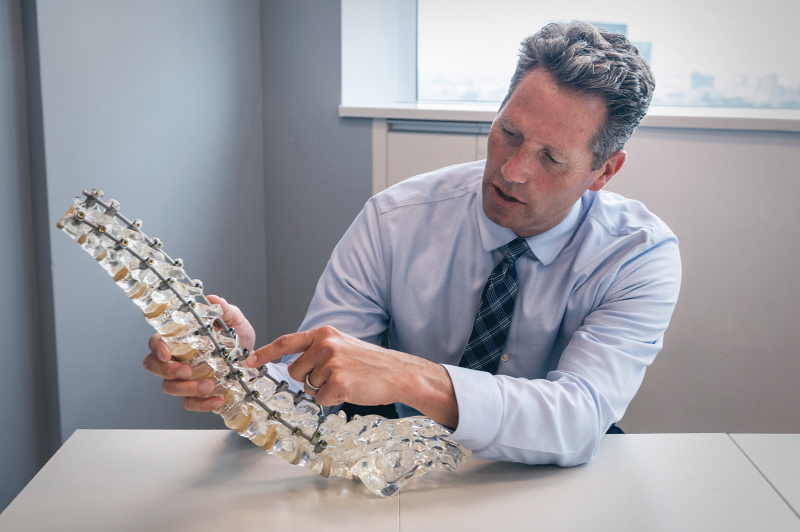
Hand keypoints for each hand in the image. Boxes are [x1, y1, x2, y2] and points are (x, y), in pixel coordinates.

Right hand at [142, 295, 254, 411]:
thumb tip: (213, 299)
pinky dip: (202, 404)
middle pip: (152, 365)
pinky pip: (190, 403)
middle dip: (165, 370)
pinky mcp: (196, 394)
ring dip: (187, 388)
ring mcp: (185, 378)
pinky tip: (218, 400)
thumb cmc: (238, 339)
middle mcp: (178, 358)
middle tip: (186, 371)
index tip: (167, 354)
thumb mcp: (236, 321)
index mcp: (182, 338)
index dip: (157, 347)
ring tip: (211, 384)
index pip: (157, 341)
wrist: (254, 361)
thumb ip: (225, 310)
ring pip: (169, 387)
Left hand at [245, 326, 458, 427]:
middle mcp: (325, 345)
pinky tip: (349, 390)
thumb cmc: (369, 362)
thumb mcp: (342, 344)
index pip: (286, 342)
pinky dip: (332, 400)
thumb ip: (317, 349)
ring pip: (307, 388)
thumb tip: (293, 365)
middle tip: (333, 376)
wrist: (398, 373)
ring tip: (345, 381)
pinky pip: (320, 400)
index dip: (264, 353)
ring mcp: (331, 364)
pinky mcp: (338, 383)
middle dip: (308, 379)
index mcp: (324, 333)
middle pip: (294, 372)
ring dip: (322, 390)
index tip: (248, 362)